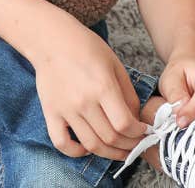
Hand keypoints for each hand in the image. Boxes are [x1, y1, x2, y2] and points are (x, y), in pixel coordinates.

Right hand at [29, 21, 144, 160]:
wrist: (51, 40)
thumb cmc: (85, 48)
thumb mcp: (115, 64)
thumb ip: (128, 93)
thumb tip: (135, 119)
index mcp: (102, 87)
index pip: (124, 124)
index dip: (138, 133)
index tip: (143, 131)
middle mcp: (83, 102)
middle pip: (110, 138)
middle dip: (128, 146)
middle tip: (135, 145)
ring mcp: (65, 110)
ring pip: (91, 145)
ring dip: (109, 154)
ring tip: (119, 152)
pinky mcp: (51, 113)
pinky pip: (62, 144)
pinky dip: (76, 152)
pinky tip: (87, 148)